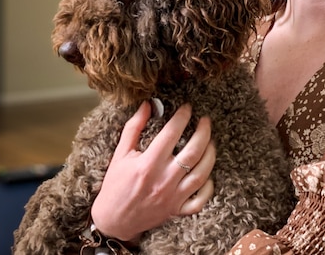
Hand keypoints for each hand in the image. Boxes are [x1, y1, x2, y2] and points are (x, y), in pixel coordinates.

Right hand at [90, 101, 216, 242]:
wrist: (113, 220)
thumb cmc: (115, 185)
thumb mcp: (120, 154)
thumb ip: (134, 127)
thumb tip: (147, 105)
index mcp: (147, 165)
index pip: (171, 134)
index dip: (182, 117)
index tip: (187, 108)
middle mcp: (163, 180)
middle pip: (192, 152)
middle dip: (203, 132)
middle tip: (206, 120)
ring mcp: (172, 197)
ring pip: (201, 174)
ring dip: (210, 155)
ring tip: (211, 141)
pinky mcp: (177, 211)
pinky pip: (200, 200)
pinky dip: (208, 187)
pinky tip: (208, 174)